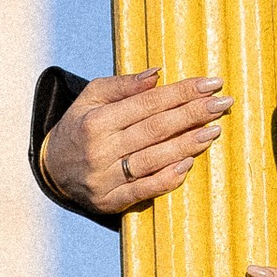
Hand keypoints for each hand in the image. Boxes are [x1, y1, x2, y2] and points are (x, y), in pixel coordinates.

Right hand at [40, 69, 225, 217]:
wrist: (53, 170)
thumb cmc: (80, 127)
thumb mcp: (91, 98)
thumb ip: (123, 86)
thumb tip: (157, 74)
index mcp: (97, 121)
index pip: (148, 103)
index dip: (181, 92)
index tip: (210, 84)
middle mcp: (101, 150)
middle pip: (155, 129)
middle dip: (193, 114)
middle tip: (223, 103)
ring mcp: (106, 179)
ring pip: (154, 159)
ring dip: (188, 144)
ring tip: (214, 130)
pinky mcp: (111, 201)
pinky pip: (145, 190)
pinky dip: (168, 178)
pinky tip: (189, 162)